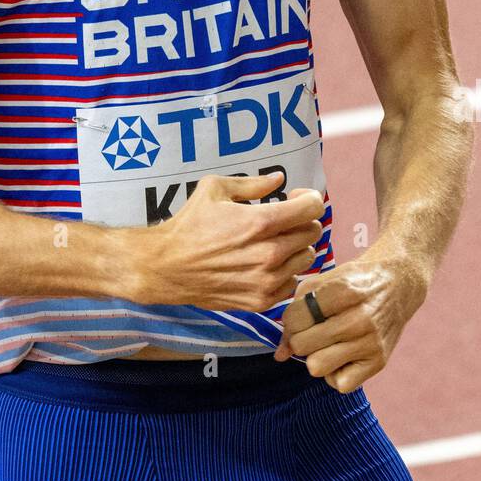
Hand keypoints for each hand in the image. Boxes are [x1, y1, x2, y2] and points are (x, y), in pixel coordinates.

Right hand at [138, 171, 324, 311]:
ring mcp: (267, 281)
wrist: (167, 266)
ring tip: (275, 242)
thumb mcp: (215, 189)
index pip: (312, 207)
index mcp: (261, 222)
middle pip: (313, 232)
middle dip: (302, 220)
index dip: (308, 197)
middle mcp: (270, 253)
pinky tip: (266, 264)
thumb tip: (280, 179)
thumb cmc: (189, 224)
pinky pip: (292, 283)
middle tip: (283, 219)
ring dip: (296, 247)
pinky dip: (286, 272)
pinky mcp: (261, 301)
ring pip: (307, 258)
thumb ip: (253, 183)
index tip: (295, 197)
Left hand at [273, 241, 429, 391]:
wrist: (398, 285)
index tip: (302, 315)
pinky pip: (339, 385)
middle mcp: (359, 318)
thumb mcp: (324, 281)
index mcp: (343, 290)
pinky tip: (341, 355)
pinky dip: (335, 373)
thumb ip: (296, 309)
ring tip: (326, 343)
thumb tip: (280, 354)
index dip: (291, 319)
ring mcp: (370, 342)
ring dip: (316, 357)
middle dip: (300, 338)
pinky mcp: (379, 362)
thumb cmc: (354, 282)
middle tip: (313, 329)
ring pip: (316, 367)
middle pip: (302, 345)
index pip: (295, 318)